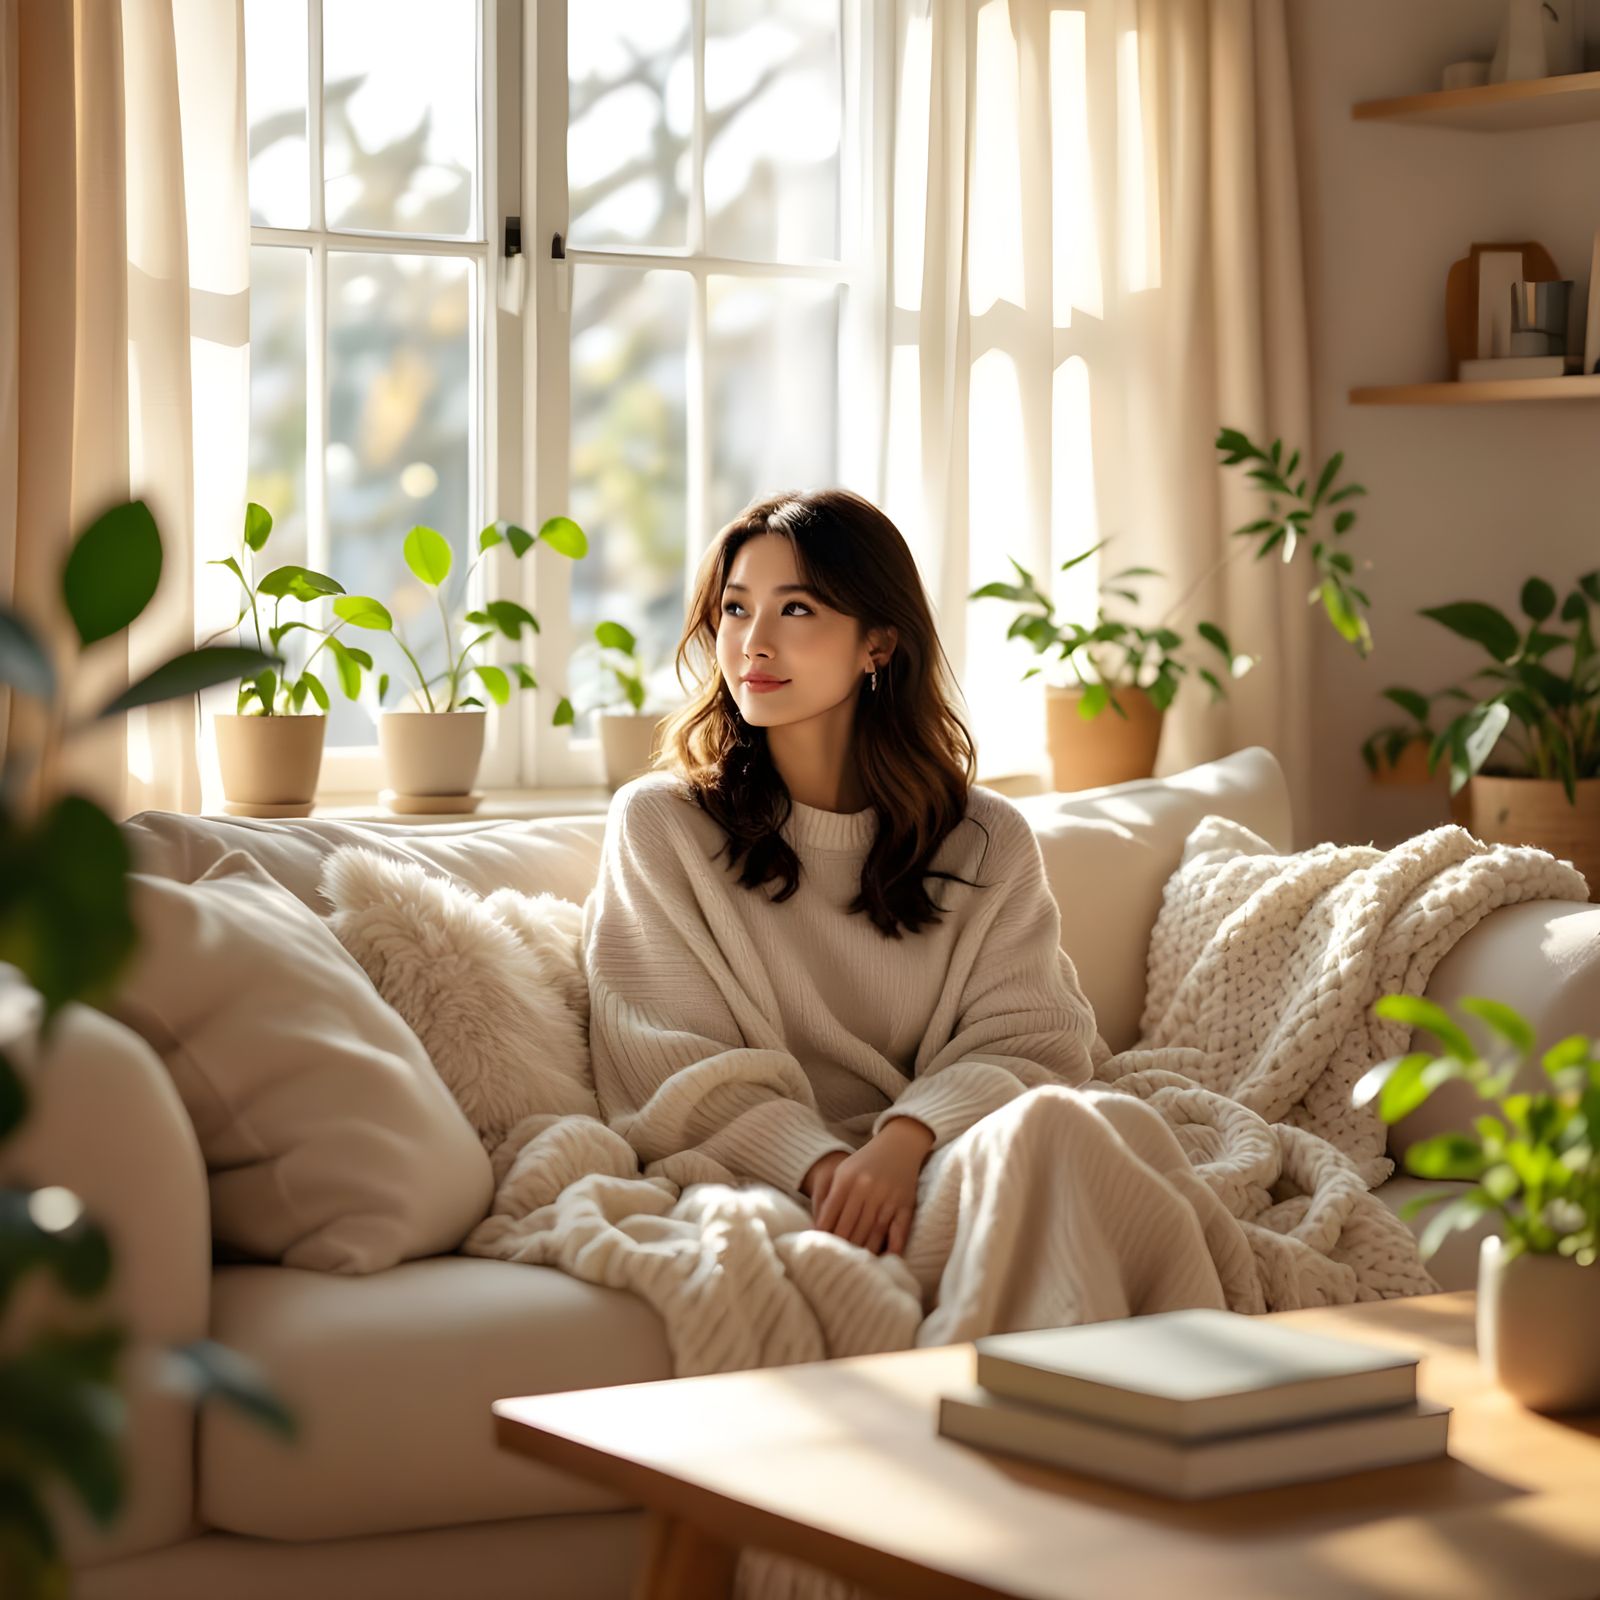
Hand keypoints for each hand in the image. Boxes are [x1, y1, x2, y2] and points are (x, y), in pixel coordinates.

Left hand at [810, 1119, 933, 1254]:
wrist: (899, 1144)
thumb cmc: (865, 1162)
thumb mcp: (843, 1172)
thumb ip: (829, 1197)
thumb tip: (816, 1229)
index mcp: (847, 1180)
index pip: (830, 1215)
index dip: (823, 1235)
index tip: (817, 1251)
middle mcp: (867, 1189)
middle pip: (849, 1228)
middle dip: (840, 1248)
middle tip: (833, 1266)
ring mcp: (888, 1198)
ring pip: (872, 1233)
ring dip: (863, 1253)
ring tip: (854, 1269)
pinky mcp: (906, 1205)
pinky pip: (898, 1232)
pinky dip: (892, 1248)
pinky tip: (885, 1261)